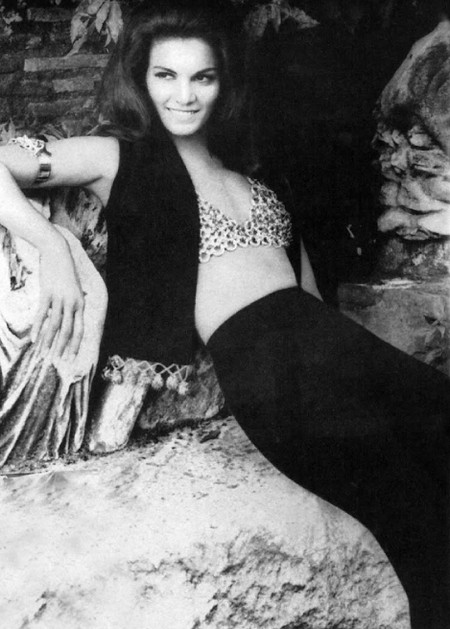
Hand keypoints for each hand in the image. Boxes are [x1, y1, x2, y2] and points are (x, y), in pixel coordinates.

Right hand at [31, 238, 84, 359]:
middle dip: (62, 348)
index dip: (75, 345)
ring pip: (55, 325)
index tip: (70, 358)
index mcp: (80, 304)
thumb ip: (74, 302)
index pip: (80, 330)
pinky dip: (38, 328)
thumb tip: (73, 314)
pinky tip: (34, 339)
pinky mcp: (47, 293)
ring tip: (43, 354)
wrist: (57, 252)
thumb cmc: (65, 271)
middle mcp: (72, 303)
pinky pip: (42, 315)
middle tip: (56, 361)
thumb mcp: (75, 288)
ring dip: (48, 342)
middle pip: (68, 331)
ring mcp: (60, 298)